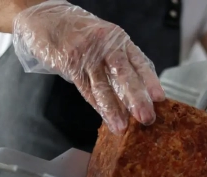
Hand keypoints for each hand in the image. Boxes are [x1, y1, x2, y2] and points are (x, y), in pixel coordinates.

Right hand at [12, 1, 164, 133]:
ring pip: (103, 85)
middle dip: (136, 98)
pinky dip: (98, 106)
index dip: (150, 81)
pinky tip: (107, 119)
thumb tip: (138, 94)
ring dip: (114, 109)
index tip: (160, 99)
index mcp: (119, 39)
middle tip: (146, 118)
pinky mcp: (70, 63)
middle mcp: (105, 45)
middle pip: (124, 74)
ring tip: (123, 127)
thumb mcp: (106, 40)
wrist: (46, 18)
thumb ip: (121, 62)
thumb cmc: (81, 34)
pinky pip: (86, 89)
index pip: (139, 61)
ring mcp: (86, 54)